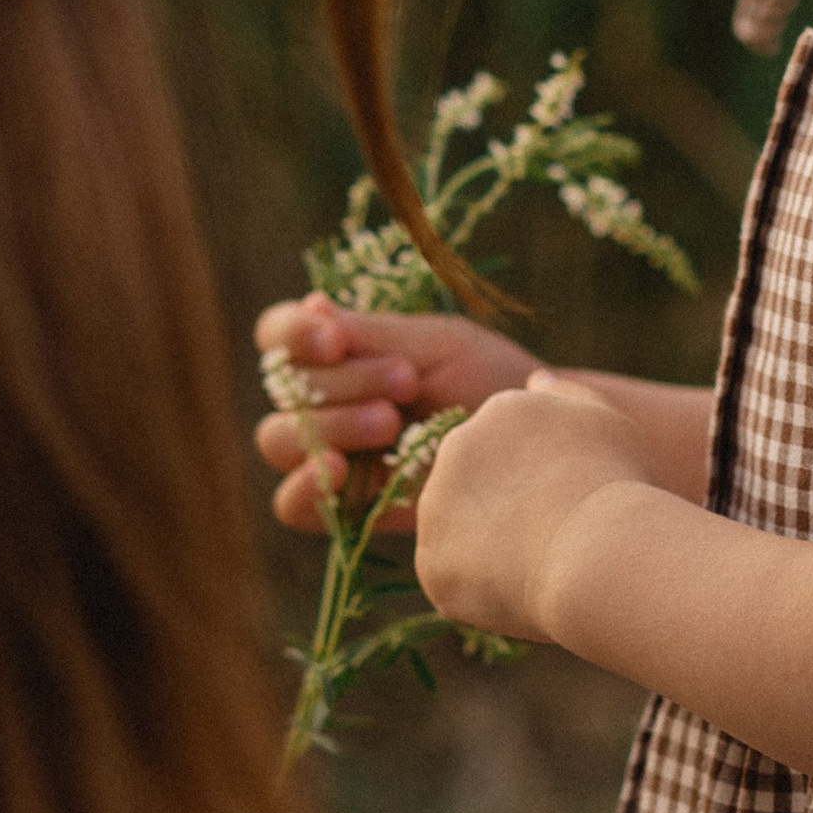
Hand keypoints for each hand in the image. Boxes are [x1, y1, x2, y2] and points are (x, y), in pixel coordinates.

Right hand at [251, 302, 533, 532]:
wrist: (533, 444)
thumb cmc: (490, 383)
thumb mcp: (438, 347)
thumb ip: (373, 333)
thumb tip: (312, 304)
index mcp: (338, 355)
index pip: (279, 336)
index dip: (294, 334)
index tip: (335, 339)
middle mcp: (322, 403)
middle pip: (285, 390)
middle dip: (341, 382)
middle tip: (405, 382)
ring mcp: (327, 456)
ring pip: (280, 441)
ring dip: (330, 426)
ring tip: (391, 423)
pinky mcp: (343, 508)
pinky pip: (292, 504)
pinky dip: (306, 486)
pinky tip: (339, 471)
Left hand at [413, 375, 654, 643]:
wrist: (598, 550)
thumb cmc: (614, 483)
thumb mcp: (607, 420)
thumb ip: (568, 394)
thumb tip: (536, 381)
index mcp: (498, 412)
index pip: (508, 447)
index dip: (541, 480)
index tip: (570, 498)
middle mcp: (454, 449)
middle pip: (477, 485)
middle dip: (507, 510)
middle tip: (555, 534)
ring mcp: (435, 508)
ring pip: (461, 532)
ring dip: (492, 548)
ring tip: (541, 563)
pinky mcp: (431, 564)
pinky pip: (456, 580)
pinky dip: (484, 591)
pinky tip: (523, 589)